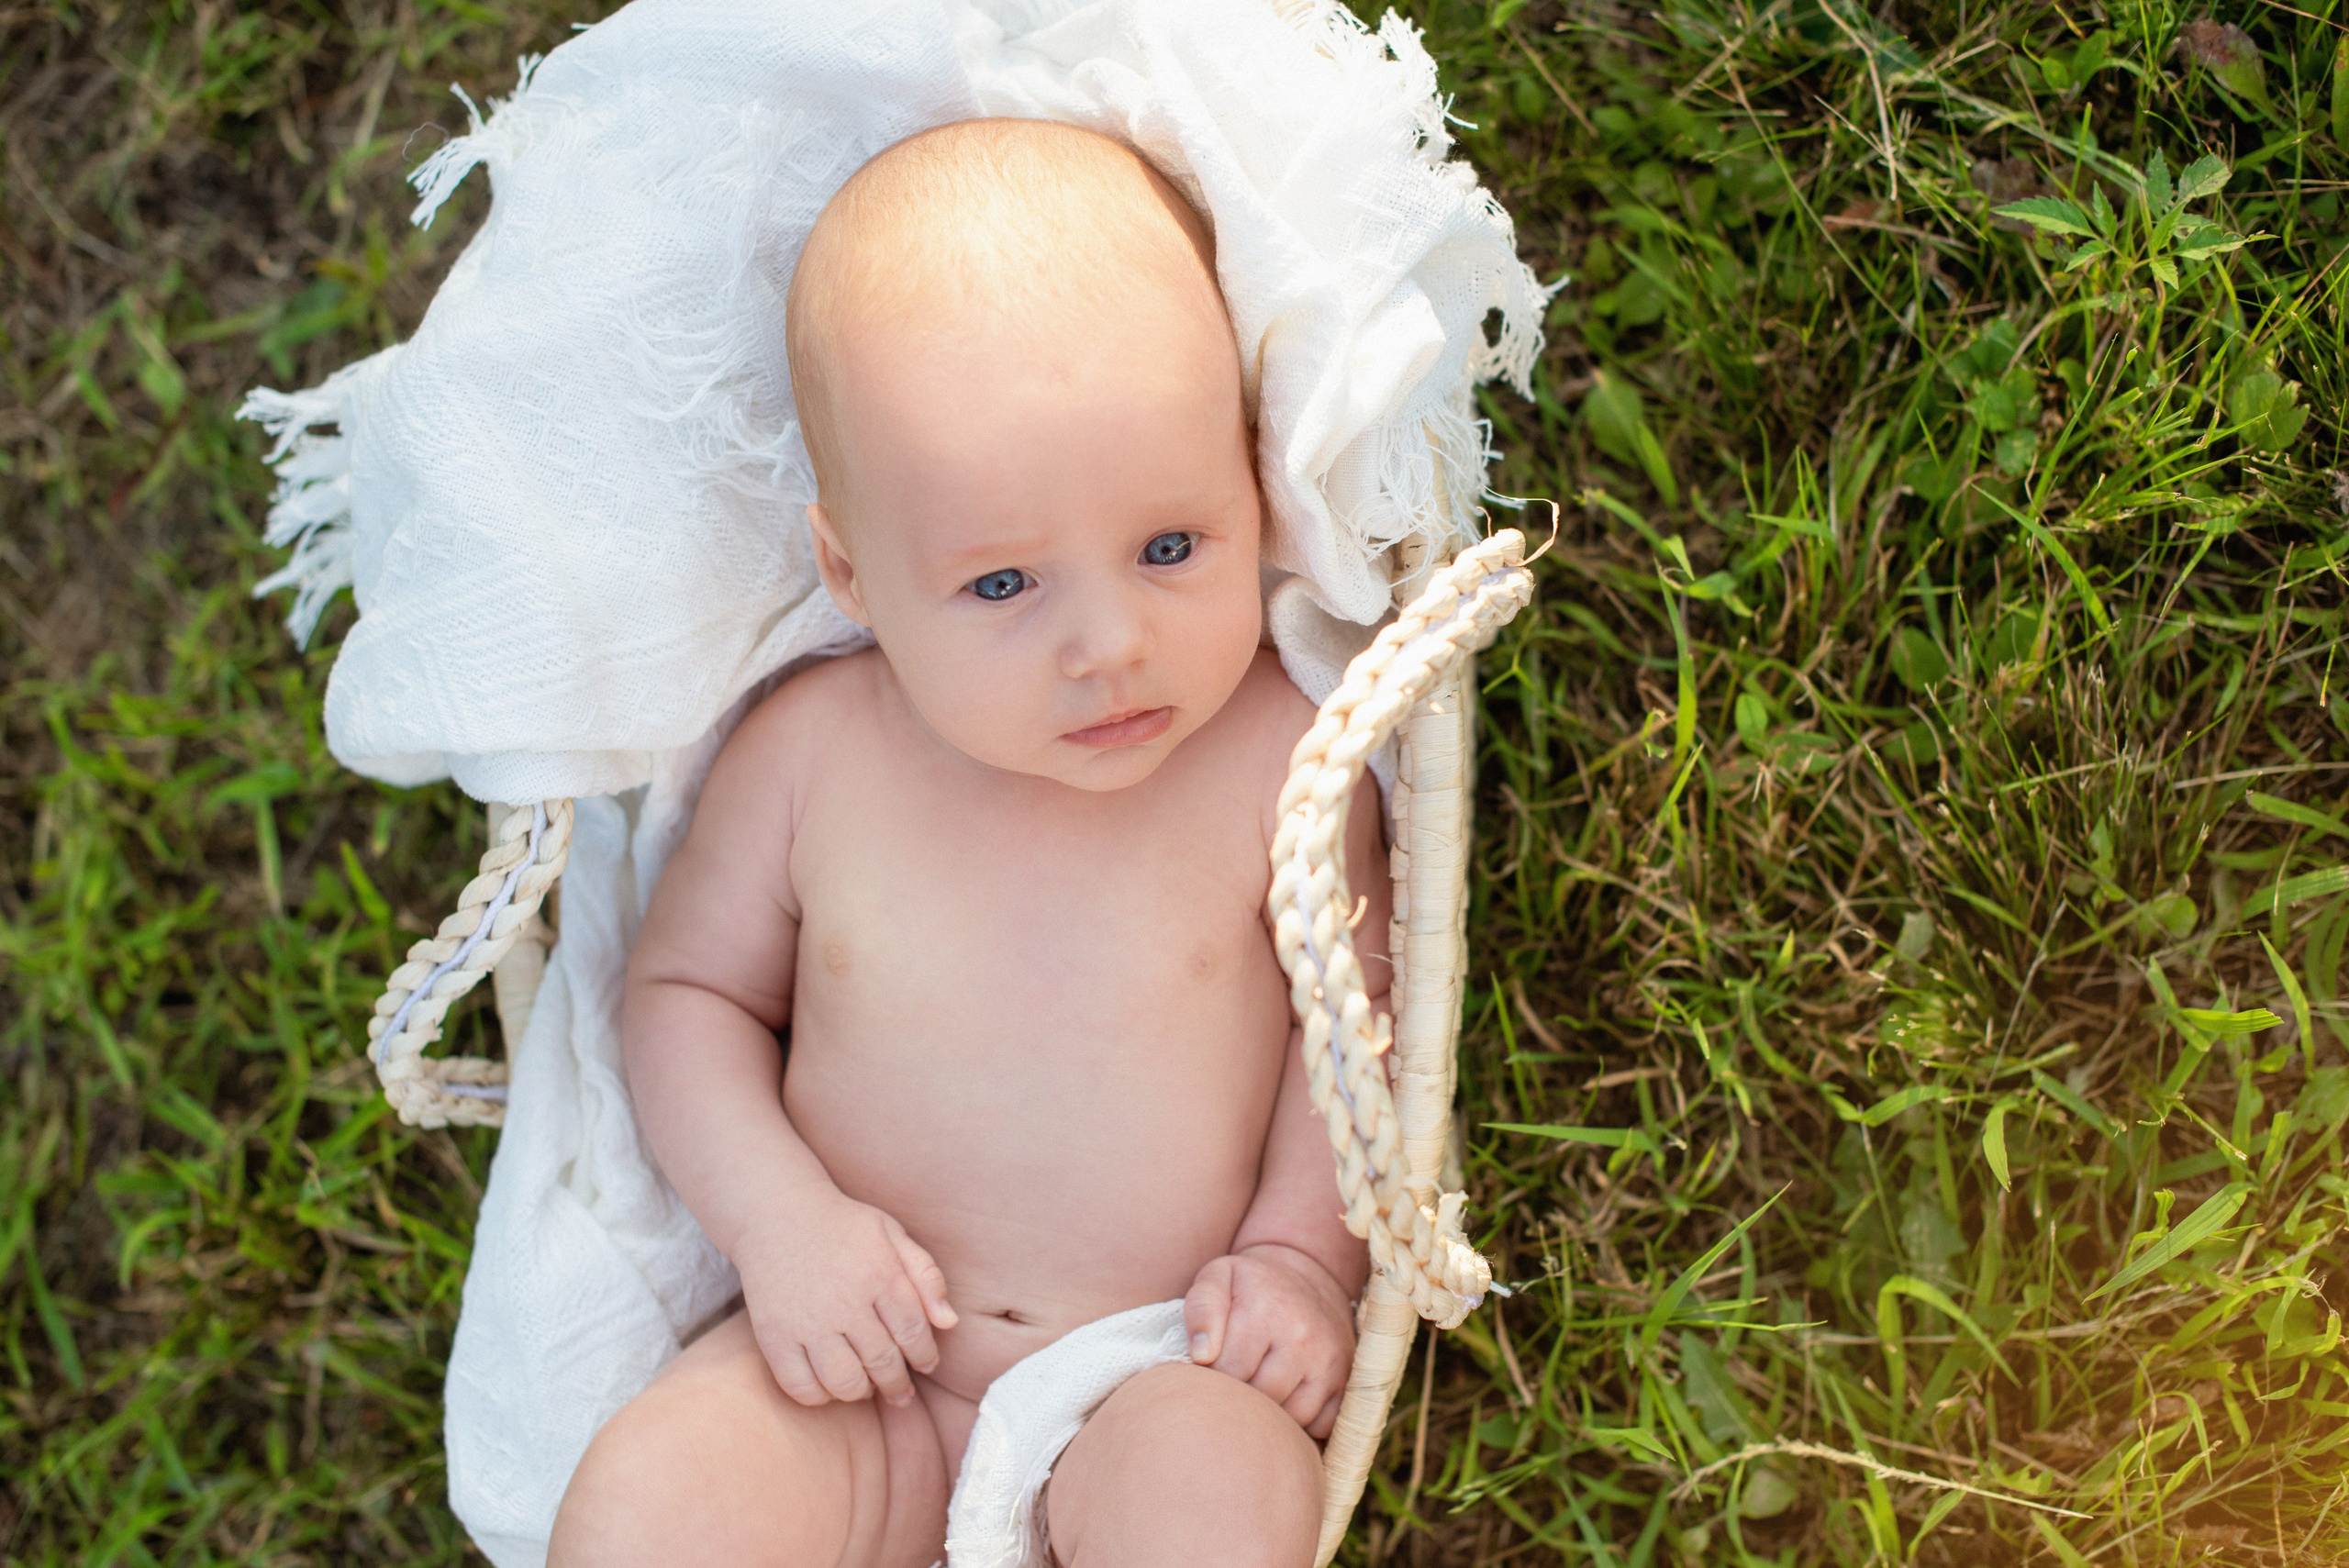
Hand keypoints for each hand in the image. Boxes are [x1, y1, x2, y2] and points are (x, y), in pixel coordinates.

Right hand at [730, 1184, 957, 1408]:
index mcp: (880, 1274)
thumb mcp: (891, 1234)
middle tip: (900, 1390)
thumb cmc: (842, 1227)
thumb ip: (926, 1276)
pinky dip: (819, 1396)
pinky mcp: (774, 1336)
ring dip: (862, 1392)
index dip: (925, 1356)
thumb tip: (949, 1323)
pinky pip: (800, 1386)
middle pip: (882, 1363)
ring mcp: (806, 1322)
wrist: (776, 1215)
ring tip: (867, 1387)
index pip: (914, 1333)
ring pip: (844, 1382)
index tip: (926, 1365)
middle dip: (898, 1384)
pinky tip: (829, 1385)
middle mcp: (845, 1302)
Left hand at [1183, 1242, 1354, 1438]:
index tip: (1212, 1364)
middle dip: (1240, 1396)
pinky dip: (1302, 1422)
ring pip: (1290, 1417)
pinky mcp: (1345, 1382)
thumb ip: (1201, 1310)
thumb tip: (1202, 1355)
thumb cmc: (1252, 1287)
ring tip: (1258, 1387)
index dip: (1212, 1374)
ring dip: (1270, 1413)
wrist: (1307, 1282)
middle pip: (1258, 1398)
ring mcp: (1328, 1362)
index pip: (1227, 1371)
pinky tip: (1287, 1397)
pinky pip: (1320, 1426)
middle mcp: (1302, 1339)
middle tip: (1234, 1379)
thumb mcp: (1218, 1278)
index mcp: (1265, 1312)